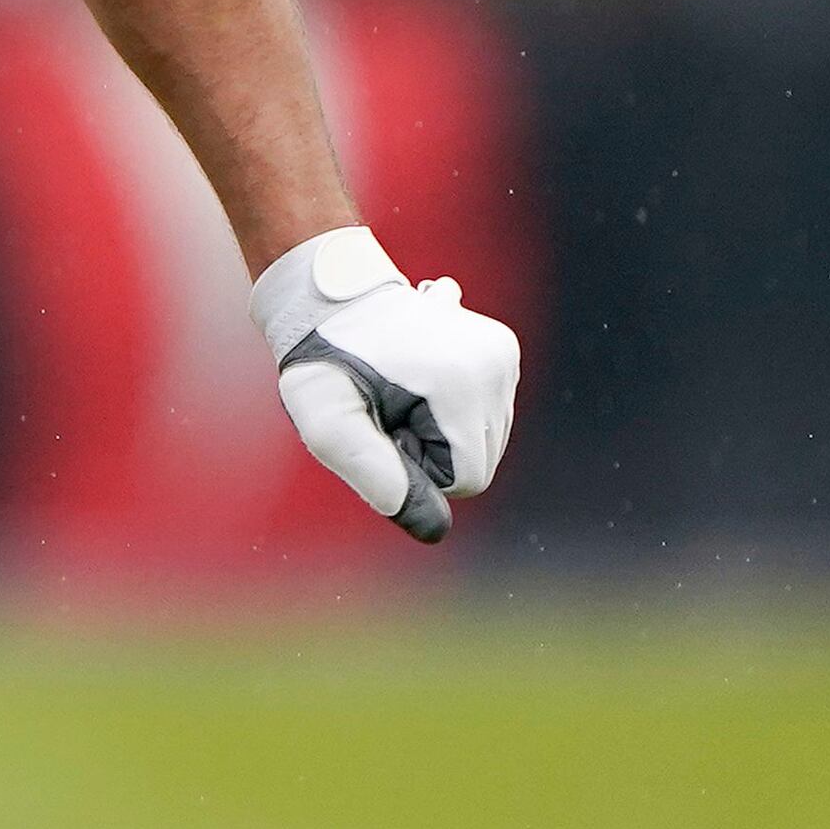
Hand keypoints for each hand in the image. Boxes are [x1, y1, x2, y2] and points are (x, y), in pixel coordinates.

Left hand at [254, 227, 518, 544]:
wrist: (332, 297)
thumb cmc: (325, 365)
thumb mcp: (330, 425)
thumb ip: (376, 478)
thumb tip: (435, 530)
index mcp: (461, 384)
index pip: (466, 481)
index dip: (416, 468)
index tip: (382, 427)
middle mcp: (497, 364)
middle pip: (483, 462)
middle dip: (432, 452)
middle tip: (387, 409)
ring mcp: (504, 353)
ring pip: (488, 440)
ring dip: (443, 432)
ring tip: (401, 391)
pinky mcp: (503, 348)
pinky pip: (490, 413)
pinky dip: (456, 410)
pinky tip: (420, 378)